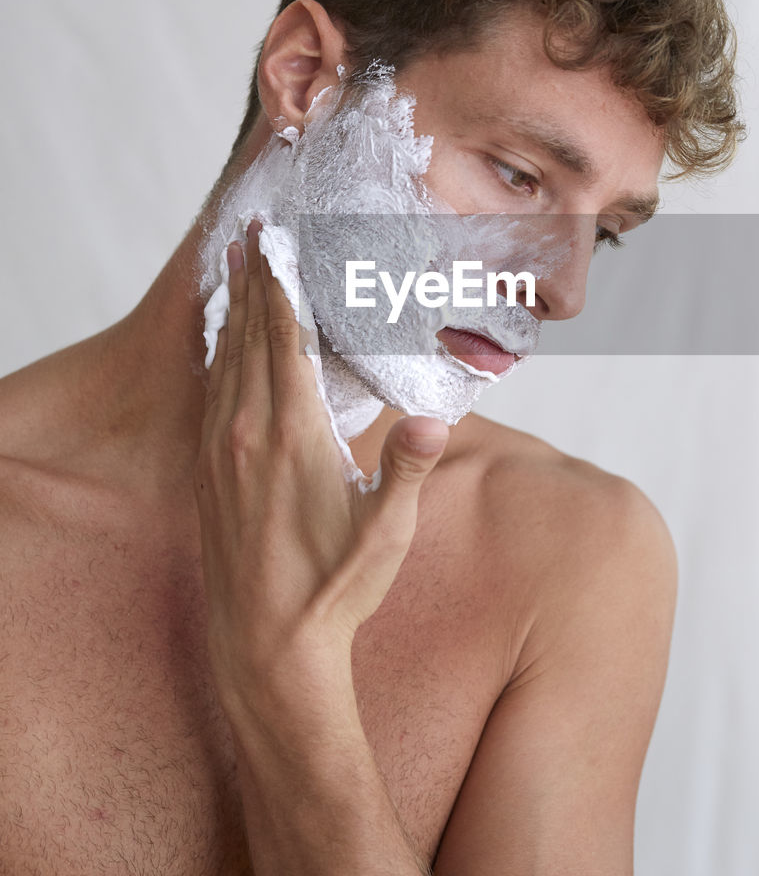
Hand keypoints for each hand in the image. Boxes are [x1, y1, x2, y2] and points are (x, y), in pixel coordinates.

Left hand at [194, 221, 448, 711]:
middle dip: (252, 278)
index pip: (284, 338)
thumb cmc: (335, 586)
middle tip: (249, 231)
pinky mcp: (206, 472)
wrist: (267, 645)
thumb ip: (408, 466)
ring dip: (231, 309)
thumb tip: (434, 416)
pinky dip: (217, 353)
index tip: (273, 241)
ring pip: (223, 359)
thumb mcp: (385, 530)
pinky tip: (221, 342)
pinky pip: (209, 392)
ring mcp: (220, 451)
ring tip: (232, 266)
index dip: (278, 285)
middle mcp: (246, 432)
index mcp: (291, 433)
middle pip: (249, 335)